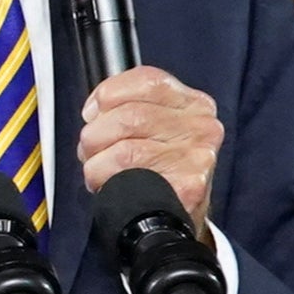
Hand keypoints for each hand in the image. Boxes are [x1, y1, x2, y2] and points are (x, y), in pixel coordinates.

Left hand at [77, 66, 222, 231]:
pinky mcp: (189, 187)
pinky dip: (108, 183)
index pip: (147, 79)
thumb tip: (94, 110)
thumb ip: (127, 104)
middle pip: (129, 116)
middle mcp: (202, 127)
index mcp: (193, 103)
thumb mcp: (153, 125)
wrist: (176, 213)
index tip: (94, 113)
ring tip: (101, 171)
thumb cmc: (158, 166)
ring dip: (97, 164)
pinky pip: (128, 178)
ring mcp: (198, 157)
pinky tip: (113, 186)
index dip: (109, 93)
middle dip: (95, 136)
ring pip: (125, 149)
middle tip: (91, 151)